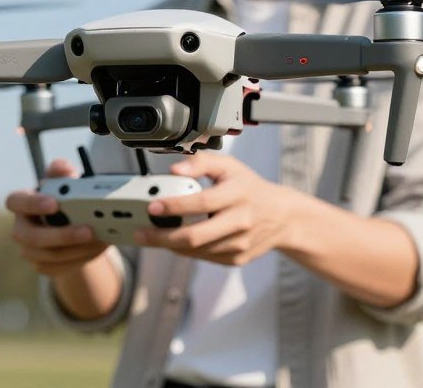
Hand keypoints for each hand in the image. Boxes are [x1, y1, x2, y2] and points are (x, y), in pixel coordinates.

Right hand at [5, 158, 109, 276]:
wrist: (68, 222)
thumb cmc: (63, 195)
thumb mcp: (63, 179)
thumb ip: (62, 171)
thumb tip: (64, 169)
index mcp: (21, 203)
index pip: (15, 202)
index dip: (32, 204)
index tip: (55, 203)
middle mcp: (21, 229)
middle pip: (33, 238)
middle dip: (62, 236)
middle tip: (88, 231)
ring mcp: (30, 251)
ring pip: (51, 256)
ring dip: (78, 250)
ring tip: (101, 239)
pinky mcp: (43, 266)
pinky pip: (60, 267)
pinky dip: (81, 259)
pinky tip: (97, 248)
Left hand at [133, 153, 289, 265]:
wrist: (281, 216)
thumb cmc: (248, 187)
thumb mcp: (229, 166)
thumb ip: (201, 162)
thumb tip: (175, 169)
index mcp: (238, 194)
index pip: (203, 202)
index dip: (175, 205)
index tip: (152, 206)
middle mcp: (241, 221)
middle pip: (195, 235)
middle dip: (163, 237)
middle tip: (141, 233)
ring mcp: (240, 244)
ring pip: (197, 250)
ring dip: (170, 245)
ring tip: (152, 236)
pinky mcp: (237, 259)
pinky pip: (204, 257)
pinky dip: (186, 250)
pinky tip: (174, 241)